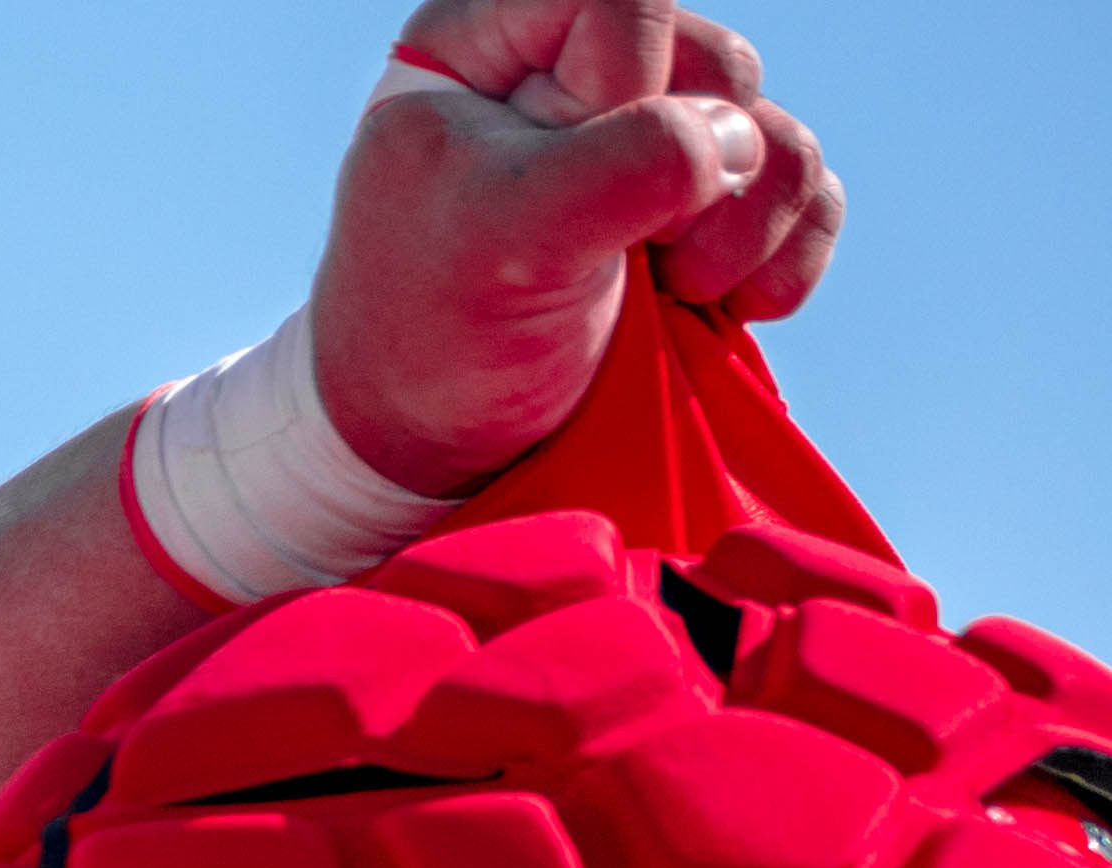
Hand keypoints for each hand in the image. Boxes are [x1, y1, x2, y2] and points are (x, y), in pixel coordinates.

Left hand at [325, 9, 842, 496]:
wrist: (442, 448)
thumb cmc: (437, 337)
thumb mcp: (504, 239)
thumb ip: (623, 166)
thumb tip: (736, 140)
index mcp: (484, 47)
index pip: (625, 1)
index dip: (626, 86)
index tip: (562, 181)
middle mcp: (572, 78)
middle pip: (717, 63)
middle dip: (701, 167)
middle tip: (632, 254)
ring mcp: (646, 145)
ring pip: (770, 130)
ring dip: (750, 222)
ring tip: (673, 293)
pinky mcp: (702, 209)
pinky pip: (805, 191)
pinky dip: (787, 255)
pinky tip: (733, 308)